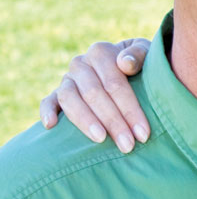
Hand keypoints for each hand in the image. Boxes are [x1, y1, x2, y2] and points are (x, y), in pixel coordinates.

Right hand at [39, 38, 150, 152]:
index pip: (115, 84)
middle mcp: (81, 64)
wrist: (127, 62)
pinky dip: (47, 112)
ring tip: (101, 139)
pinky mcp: (57, 93)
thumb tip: (124, 64)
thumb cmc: (142, 62)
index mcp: (102, 52)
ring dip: (86, 121)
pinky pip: (49, 101)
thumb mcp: (147, 52)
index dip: (130, 109)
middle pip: (94, 94)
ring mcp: (68, 78)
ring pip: (70, 99)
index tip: (142, 133)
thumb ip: (138, 54)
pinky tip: (51, 126)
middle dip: (113, 122)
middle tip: (128, 145)